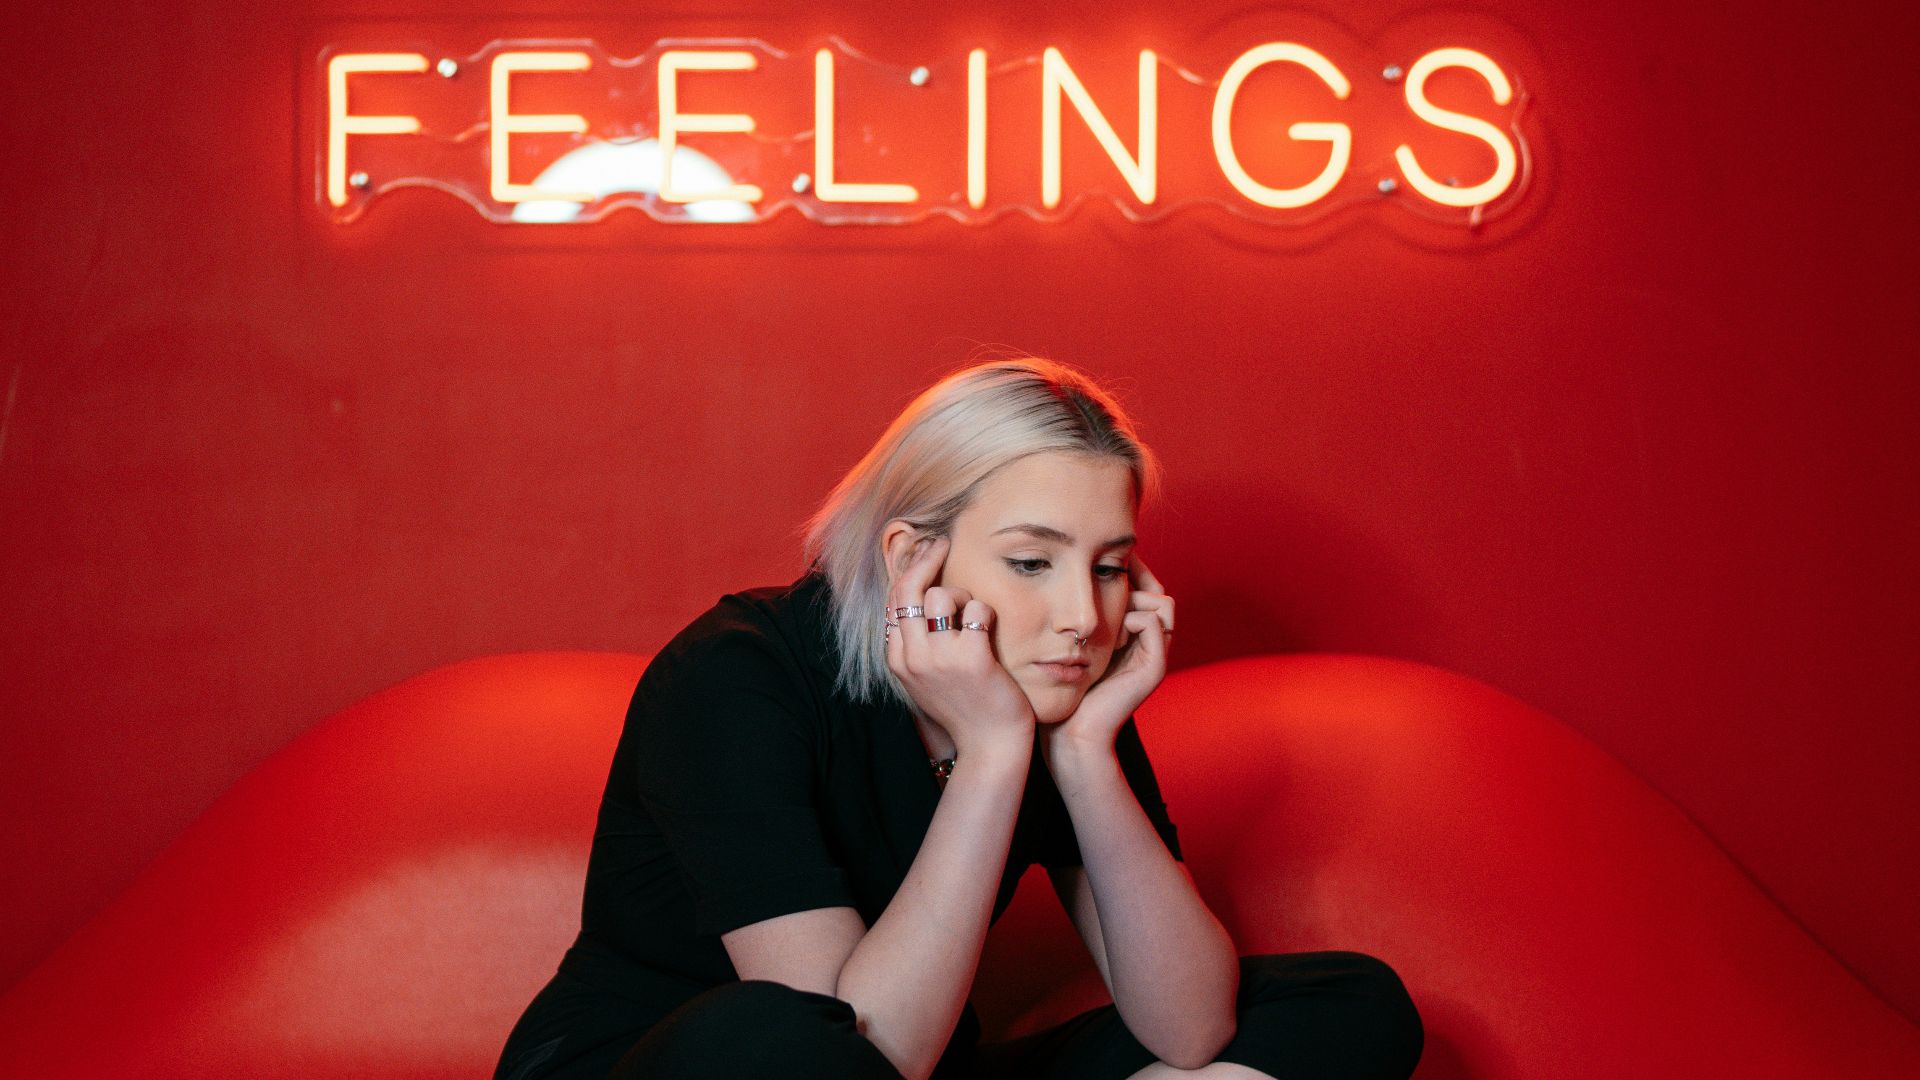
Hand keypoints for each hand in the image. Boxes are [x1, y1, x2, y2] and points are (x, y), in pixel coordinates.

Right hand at [885, 534, 1035, 756]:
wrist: (989, 746)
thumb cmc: (964, 705)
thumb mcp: (926, 675)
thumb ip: (917, 640)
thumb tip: (918, 595)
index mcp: (897, 659)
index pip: (893, 599)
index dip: (908, 568)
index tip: (924, 551)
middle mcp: (912, 657)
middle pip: (908, 588)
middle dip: (925, 557)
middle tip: (943, 542)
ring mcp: (939, 658)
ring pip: (940, 595)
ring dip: (961, 595)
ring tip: (973, 616)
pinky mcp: (971, 659)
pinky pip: (975, 609)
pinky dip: (985, 613)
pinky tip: (989, 629)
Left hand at [1041, 551, 1172, 755]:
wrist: (1070, 730)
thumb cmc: (1060, 686)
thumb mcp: (1066, 640)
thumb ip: (1073, 614)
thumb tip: (1062, 575)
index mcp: (1132, 634)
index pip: (1148, 587)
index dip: (1131, 571)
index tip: (1101, 564)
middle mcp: (1148, 642)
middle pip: (1159, 590)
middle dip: (1135, 579)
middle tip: (1105, 580)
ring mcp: (1154, 654)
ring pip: (1162, 602)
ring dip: (1135, 598)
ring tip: (1106, 611)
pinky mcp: (1153, 667)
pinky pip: (1154, 623)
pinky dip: (1133, 617)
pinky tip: (1110, 629)